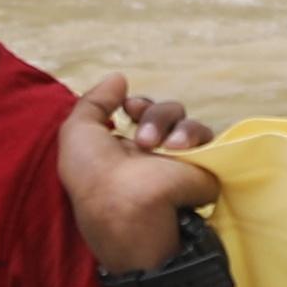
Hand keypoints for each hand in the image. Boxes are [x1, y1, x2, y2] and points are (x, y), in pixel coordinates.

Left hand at [58, 73, 216, 273]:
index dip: (138, 105)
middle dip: (154, 113)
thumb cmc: (94, 175)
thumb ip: (94, 101)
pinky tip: (177, 149)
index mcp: (125, 150)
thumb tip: (119, 78)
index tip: (128, 108)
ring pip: (186, 121)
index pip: (142, 114)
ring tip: (161, 147)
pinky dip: (192, 135)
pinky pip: (208, 137)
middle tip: (143, 136)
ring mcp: (180, 162)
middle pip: (165, 112)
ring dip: (169, 123)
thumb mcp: (77, 132)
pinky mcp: (204, 168)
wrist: (126, 207)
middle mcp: (154, 155)